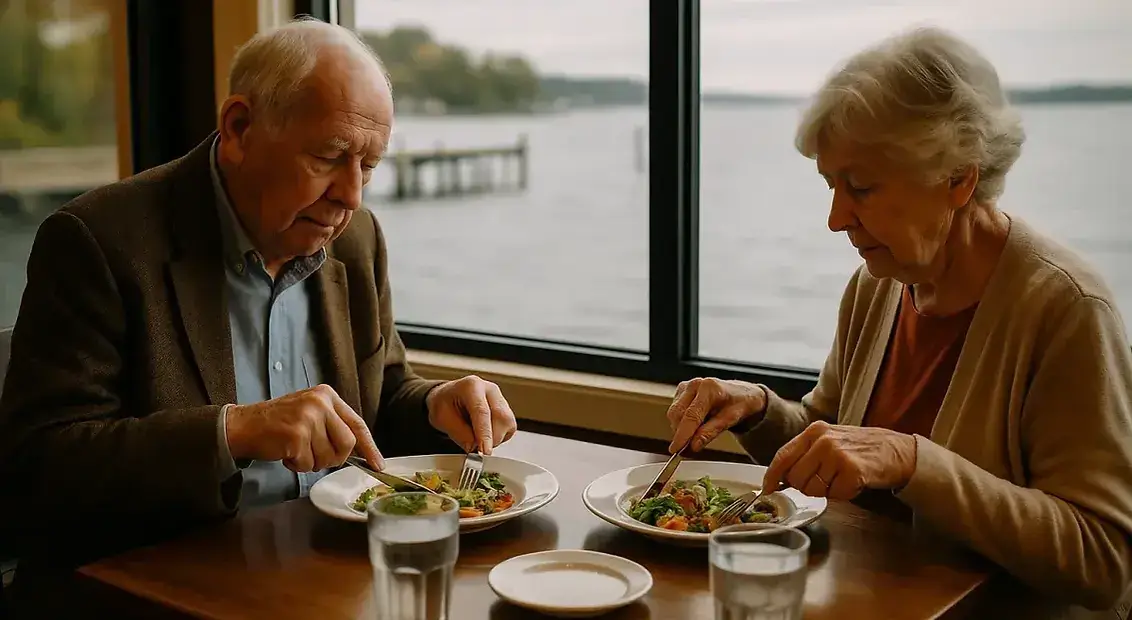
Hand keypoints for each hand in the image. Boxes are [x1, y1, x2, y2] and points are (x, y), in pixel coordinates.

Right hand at [225, 384, 382, 471]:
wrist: (243, 425)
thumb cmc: (278, 424)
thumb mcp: (310, 413)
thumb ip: (333, 426)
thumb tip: (360, 451)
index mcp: (327, 396)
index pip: (357, 424)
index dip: (369, 447)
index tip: (379, 464)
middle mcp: (320, 403)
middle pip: (347, 443)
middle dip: (334, 458)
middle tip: (315, 456)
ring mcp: (308, 417)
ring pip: (328, 457)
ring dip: (313, 462)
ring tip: (296, 450)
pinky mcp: (296, 435)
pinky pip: (309, 463)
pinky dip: (298, 465)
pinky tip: (286, 453)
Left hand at [426, 375, 517, 454]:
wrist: (448, 398)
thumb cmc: (444, 404)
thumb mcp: (442, 419)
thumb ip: (459, 433)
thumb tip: (474, 448)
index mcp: (471, 386)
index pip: (482, 412)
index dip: (484, 434)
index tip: (484, 451)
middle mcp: (490, 389)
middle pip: (500, 417)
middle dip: (490, 438)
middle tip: (475, 448)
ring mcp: (500, 398)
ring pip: (508, 424)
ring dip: (494, 438)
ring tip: (476, 437)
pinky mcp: (506, 409)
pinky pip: (509, 428)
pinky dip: (498, 436)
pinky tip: (484, 433)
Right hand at [666, 378, 767, 452]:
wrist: (743, 394)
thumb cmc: (740, 403)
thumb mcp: (731, 419)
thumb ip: (711, 432)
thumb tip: (694, 445)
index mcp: (709, 388)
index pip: (691, 416)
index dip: (682, 435)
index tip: (676, 449)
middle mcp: (695, 385)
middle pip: (678, 414)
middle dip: (681, 433)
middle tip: (690, 448)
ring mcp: (686, 386)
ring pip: (674, 414)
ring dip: (681, 428)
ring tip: (700, 431)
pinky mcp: (681, 391)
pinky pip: (675, 411)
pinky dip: (682, 422)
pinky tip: (696, 423)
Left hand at [761, 421, 916, 499]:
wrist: (898, 450)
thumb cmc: (862, 449)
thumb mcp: (830, 441)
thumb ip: (806, 455)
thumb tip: (782, 478)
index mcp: (814, 431)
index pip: (783, 456)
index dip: (772, 476)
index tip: (768, 489)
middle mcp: (822, 439)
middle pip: (796, 478)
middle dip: (807, 487)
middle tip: (826, 481)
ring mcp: (836, 453)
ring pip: (813, 489)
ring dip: (827, 491)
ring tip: (842, 478)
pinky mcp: (851, 469)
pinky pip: (834, 495)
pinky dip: (844, 494)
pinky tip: (855, 482)